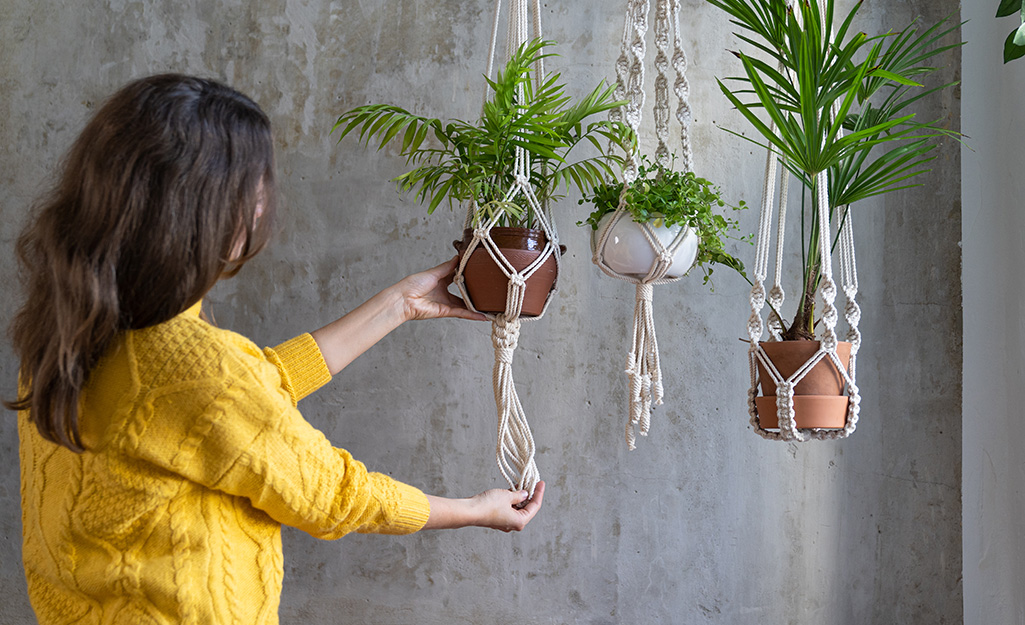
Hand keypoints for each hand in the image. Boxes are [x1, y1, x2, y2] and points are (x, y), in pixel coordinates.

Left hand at [398, 257, 486, 321]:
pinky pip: (462, 313)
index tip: (478, 271)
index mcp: (440, 280)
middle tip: (488, 290)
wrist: (404, 299)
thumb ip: (447, 267)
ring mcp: (446, 303)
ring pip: (465, 305)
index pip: (457, 277)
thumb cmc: (413, 284)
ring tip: (490, 306)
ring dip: (476, 306)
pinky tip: (483, 316)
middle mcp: (444, 292)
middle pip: (463, 292)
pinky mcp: (446, 311)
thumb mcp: (434, 272)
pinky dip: (472, 315)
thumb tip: (458, 257)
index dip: (467, 275)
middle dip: (475, 293)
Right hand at [424, 481, 545, 531]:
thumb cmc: (488, 505)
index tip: (541, 482)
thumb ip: (519, 495)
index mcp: (520, 521)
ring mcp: (505, 522)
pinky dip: (511, 500)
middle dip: (529, 495)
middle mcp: (513, 524)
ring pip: (517, 508)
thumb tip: (525, 494)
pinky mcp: (497, 519)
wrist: (470, 511)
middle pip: (527, 508)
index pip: (535, 506)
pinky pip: (508, 508)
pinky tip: (511, 490)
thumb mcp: (507, 496)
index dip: (539, 493)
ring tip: (521, 483)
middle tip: (532, 482)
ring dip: (519, 497)